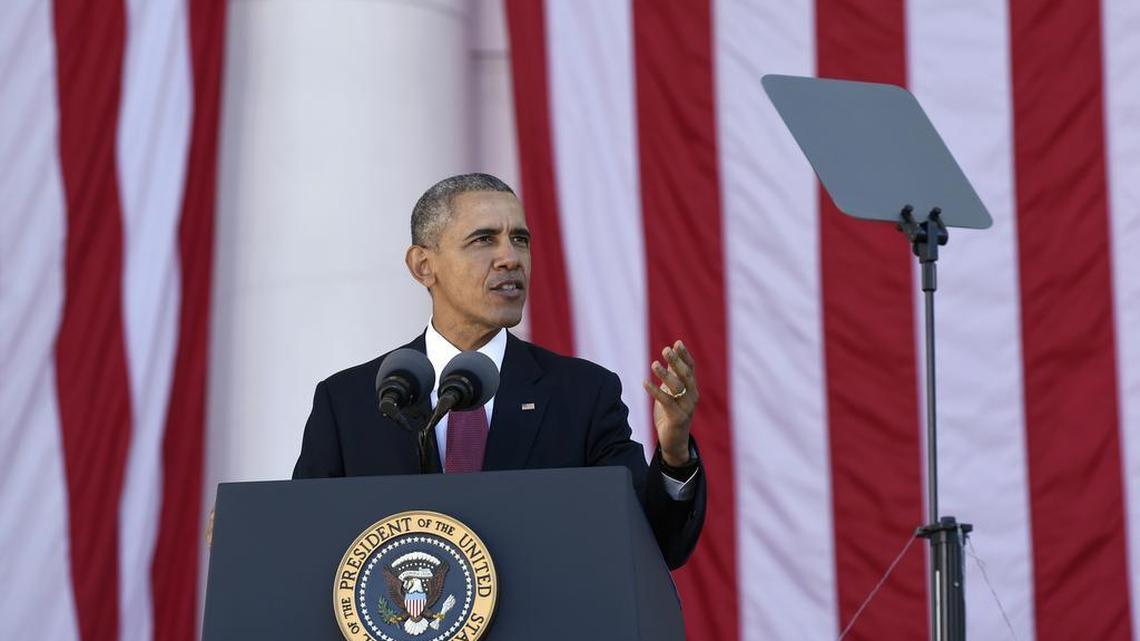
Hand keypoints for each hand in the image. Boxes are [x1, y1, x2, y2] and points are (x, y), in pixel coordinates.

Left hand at [642, 340, 697, 466]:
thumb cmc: (671, 414)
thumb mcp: (672, 392)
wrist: (674, 441)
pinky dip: (655, 391)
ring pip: (677, 388)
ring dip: (665, 374)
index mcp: (692, 389)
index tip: (677, 342)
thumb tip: (670, 355)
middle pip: (686, 375)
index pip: (691, 369)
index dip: (685, 355)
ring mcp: (687, 408)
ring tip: (654, 363)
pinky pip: (666, 402)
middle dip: (676, 361)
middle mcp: (692, 396)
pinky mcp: (678, 418)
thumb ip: (673, 376)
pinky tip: (645, 382)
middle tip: (666, 349)